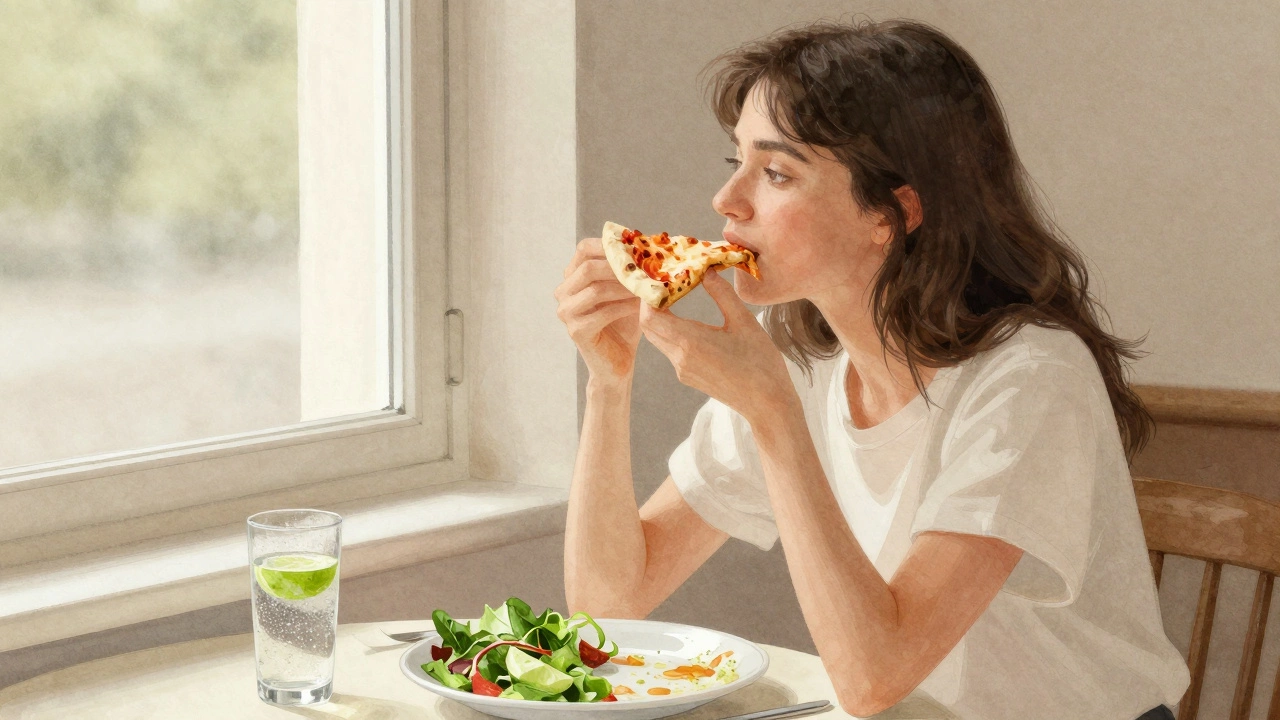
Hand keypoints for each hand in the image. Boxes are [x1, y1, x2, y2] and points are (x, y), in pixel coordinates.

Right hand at [554, 237, 641, 381]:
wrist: (618, 362)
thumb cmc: (625, 323)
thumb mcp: (628, 291)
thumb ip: (630, 269)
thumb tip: (648, 244)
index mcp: (572, 277)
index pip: (584, 248)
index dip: (610, 245)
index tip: (638, 248)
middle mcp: (564, 292)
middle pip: (588, 268)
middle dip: (619, 267)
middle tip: (646, 269)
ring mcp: (566, 312)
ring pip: (595, 289)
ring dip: (625, 287)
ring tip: (647, 288)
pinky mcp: (576, 331)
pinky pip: (603, 312)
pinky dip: (626, 307)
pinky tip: (642, 307)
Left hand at [638, 269, 795, 422]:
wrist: (767, 404)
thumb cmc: (761, 362)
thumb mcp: (744, 322)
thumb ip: (722, 294)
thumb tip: (706, 270)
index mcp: (690, 342)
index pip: (649, 317)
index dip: (648, 296)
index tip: (659, 278)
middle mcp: (680, 358)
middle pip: (649, 328)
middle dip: (651, 304)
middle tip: (664, 283)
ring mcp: (682, 370)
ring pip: (658, 338)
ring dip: (661, 318)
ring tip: (675, 297)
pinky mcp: (688, 376)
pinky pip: (670, 350)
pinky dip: (672, 332)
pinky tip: (688, 321)